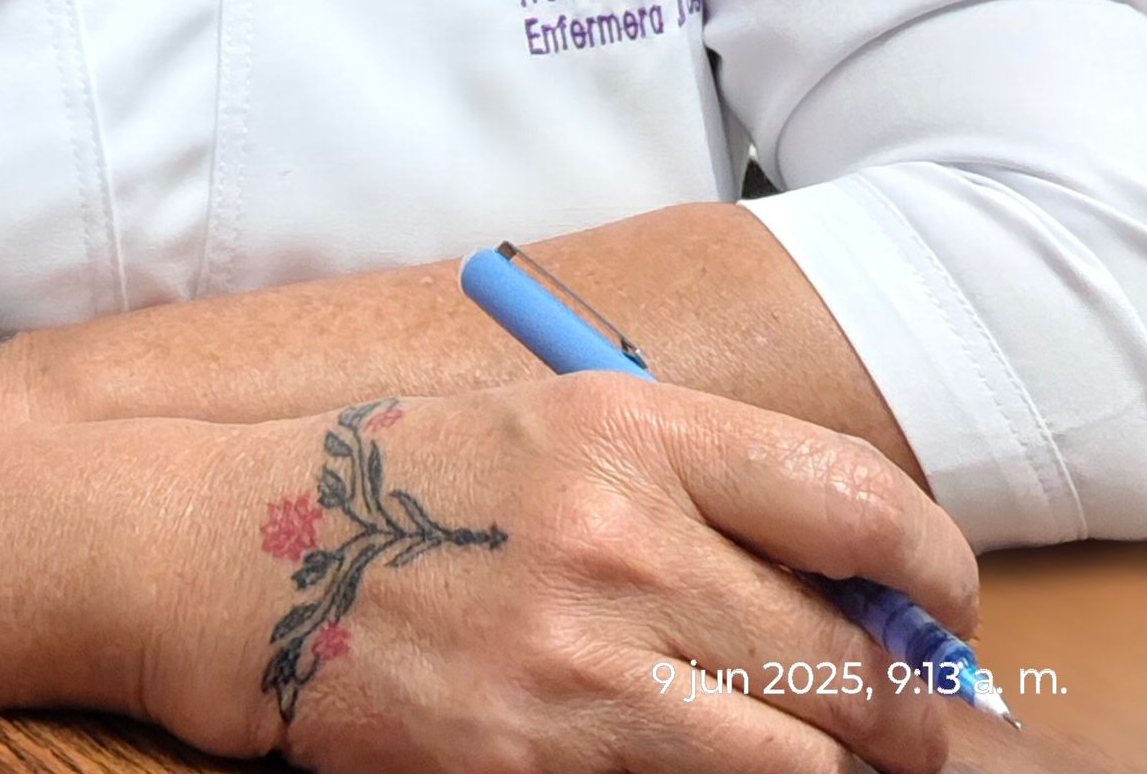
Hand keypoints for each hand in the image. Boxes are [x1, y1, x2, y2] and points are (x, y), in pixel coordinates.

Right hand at [139, 375, 978, 771]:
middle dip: (897, 707)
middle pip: (851, 656)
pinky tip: (683, 762)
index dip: (934, 573)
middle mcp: (618, 532)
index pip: (859, 500)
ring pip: (798, 760)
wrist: (226, 551)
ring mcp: (576, 658)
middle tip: (890, 717)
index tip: (938, 609)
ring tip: (791, 749)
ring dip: (819, 766)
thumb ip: (689, 478)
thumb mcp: (544, 425)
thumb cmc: (396, 482)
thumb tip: (850, 573)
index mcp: (627, 424)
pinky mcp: (531, 761)